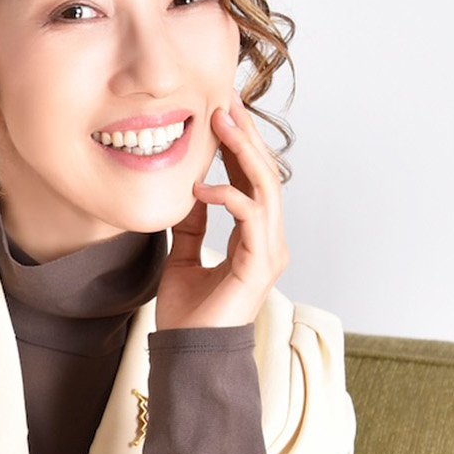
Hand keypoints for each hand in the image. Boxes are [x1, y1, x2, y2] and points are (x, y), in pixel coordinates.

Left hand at [155, 93, 287, 329]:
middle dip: (246, 135)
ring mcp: (269, 251)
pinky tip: (199, 188)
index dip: (239, 144)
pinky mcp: (260, 264)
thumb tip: (189, 194)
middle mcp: (268, 240)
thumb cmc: (188, 314)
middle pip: (264, 175)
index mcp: (253, 236)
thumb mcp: (184, 257)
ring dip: (243, 152)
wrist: (188, 353)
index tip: (221, 110)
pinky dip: (227, 196)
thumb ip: (192, 226)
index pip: (250, 180)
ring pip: (265, 187)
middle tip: (226, 101)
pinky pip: (250, 216)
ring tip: (222, 123)